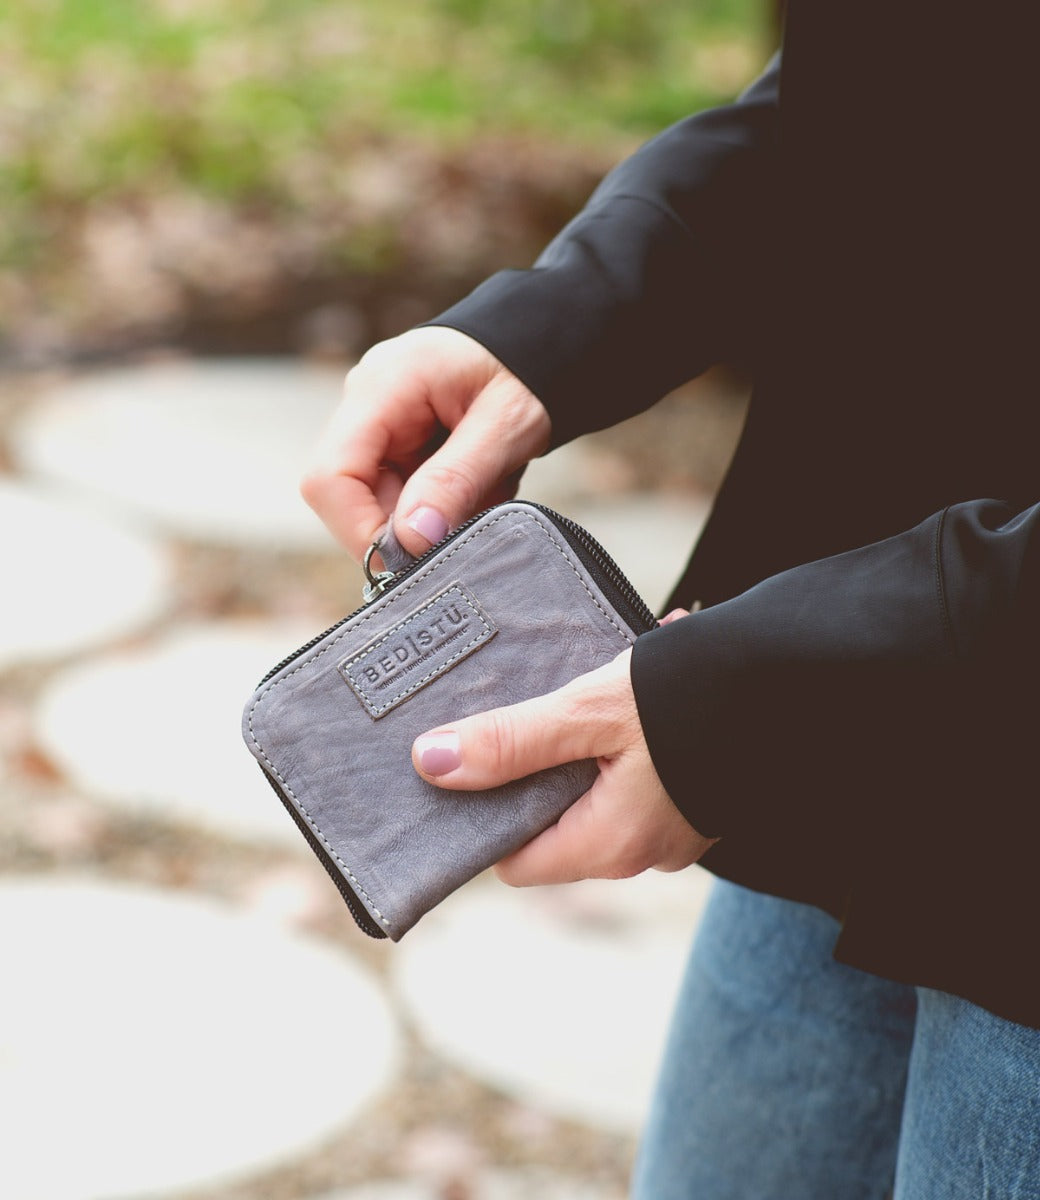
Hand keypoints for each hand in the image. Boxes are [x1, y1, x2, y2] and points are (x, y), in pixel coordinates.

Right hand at [301, 327, 551, 560]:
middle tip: (474, 516)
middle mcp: (365, 406)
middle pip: (351, 499)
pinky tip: (483, 483)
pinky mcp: (397, 443)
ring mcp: (378, 426)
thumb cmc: (527, 369)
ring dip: (436, 516)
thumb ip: (456, 479)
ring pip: (383, 505)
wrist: (543, 340)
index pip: (330, 479)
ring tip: (489, 487)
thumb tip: (412, 539)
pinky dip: (446, 505)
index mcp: (380, 389)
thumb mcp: (506, 424)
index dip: (360, 531)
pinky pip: (406, 496)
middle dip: (411, 525)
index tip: (414, 560)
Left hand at [410, 631, 715, 885]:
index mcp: (609, 844)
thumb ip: (510, 742)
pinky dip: (618, 739)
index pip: (514, 861)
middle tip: (512, 713)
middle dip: (530, 769)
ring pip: (593, 794)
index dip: (482, 818)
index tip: (462, 768)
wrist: (800, 677)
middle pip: (552, 825)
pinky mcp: (693, 795)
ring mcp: (673, 827)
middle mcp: (641, 850)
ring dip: (576, 745)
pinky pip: (634, 776)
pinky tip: (622, 688)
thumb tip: (429, 764)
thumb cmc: (692, 697)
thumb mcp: (586, 712)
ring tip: (571, 689)